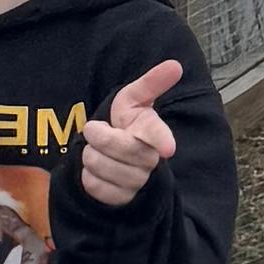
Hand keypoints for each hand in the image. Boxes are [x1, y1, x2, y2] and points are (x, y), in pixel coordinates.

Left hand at [77, 57, 183, 205]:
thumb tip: (175, 65)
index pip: (159, 135)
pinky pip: (97, 187)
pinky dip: (88, 177)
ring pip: (106, 170)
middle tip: (92, 129)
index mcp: (153, 132)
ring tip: (96, 150)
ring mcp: (137, 182)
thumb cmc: (126, 122)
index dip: (162, 140)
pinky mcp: (121, 199)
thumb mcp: (134, 99)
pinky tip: (96, 171)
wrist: (112, 153)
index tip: (167, 148)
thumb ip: (152, 83)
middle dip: (101, 138)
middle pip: (124, 150)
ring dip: (91, 157)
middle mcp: (150, 159)